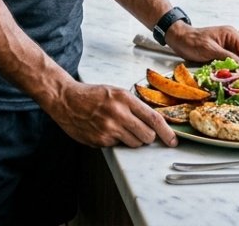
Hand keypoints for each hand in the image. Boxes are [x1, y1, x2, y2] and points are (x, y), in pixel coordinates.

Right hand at [43, 81, 177, 148]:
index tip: (173, 140)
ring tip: (118, 128)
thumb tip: (154, 122)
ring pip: (134, 144)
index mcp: (125, 99)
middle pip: (147, 136)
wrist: (66, 99)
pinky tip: (104, 130)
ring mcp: (109, 128)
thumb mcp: (116, 92)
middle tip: (139, 131)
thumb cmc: (92, 95)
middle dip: (147, 137)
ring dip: (131, 140)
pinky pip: (117, 146)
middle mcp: (119, 113)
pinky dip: (114, 141)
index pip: (153, 119)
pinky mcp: (100, 140)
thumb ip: (134, 106)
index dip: (167, 132)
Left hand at [167, 23, 238, 64]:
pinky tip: (233, 78)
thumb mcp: (210, 49)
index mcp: (232, 35)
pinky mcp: (225, 54)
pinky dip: (236, 70)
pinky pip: (235, 63)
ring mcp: (230, 47)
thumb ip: (227, 57)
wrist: (179, 39)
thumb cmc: (192, 41)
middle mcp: (234, 40)